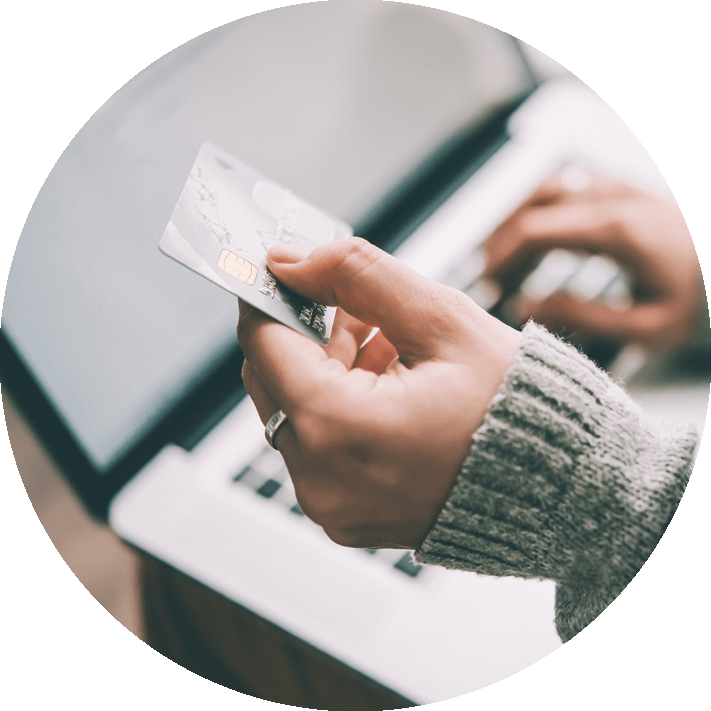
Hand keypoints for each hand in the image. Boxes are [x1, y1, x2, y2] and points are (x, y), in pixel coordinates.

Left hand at [237, 238, 522, 549]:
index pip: (263, 342)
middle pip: (273, 377)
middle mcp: (320, 478)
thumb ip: (357, 275)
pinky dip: (339, 408)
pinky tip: (388, 387)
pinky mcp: (342, 514)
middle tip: (360, 310)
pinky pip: (316, 445)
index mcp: (338, 429)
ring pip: (293, 409)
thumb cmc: (515, 407)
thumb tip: (290, 260)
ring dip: (328, 369)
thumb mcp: (441, 320)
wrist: (557, 487)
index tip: (284, 270)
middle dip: (309, 333)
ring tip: (391, 352)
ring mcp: (329, 504)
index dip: (269, 295)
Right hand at [483, 173, 700, 347]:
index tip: (488, 285)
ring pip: (547, 187)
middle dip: (501, 241)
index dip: (502, 257)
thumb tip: (525, 307)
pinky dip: (539, 207)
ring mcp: (619, 189)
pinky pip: (567, 186)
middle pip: (533, 205)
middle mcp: (614, 200)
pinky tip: (535, 237)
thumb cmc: (697, 305)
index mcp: (617, 232)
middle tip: (490, 277)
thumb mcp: (645, 327)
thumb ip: (582, 316)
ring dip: (516, 219)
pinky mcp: (623, 190)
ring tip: (504, 257)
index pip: (535, 230)